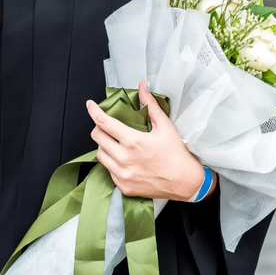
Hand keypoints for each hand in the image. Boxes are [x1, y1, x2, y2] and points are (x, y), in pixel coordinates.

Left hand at [87, 80, 210, 201]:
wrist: (185, 183)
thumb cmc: (176, 155)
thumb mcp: (165, 127)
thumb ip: (150, 106)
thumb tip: (142, 88)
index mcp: (133, 141)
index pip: (104, 122)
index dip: (94, 111)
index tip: (90, 105)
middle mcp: (124, 158)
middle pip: (97, 137)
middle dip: (99, 127)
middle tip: (107, 125)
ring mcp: (122, 174)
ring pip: (99, 154)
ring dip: (104, 145)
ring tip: (115, 142)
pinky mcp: (124, 186)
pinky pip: (108, 170)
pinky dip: (111, 162)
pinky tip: (122, 158)